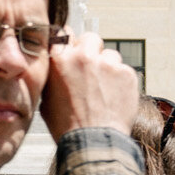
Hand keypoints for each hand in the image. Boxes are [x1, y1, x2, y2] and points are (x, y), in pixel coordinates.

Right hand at [38, 23, 144, 139]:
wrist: (94, 142)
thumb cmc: (68, 126)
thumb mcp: (47, 99)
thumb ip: (54, 76)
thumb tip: (58, 68)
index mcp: (59, 60)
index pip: (63, 33)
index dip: (69, 41)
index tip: (73, 48)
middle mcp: (83, 57)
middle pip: (91, 38)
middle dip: (91, 50)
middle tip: (91, 69)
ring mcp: (107, 64)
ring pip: (110, 55)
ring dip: (108, 68)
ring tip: (104, 91)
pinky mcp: (127, 73)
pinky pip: (124, 70)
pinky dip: (121, 82)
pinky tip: (115, 98)